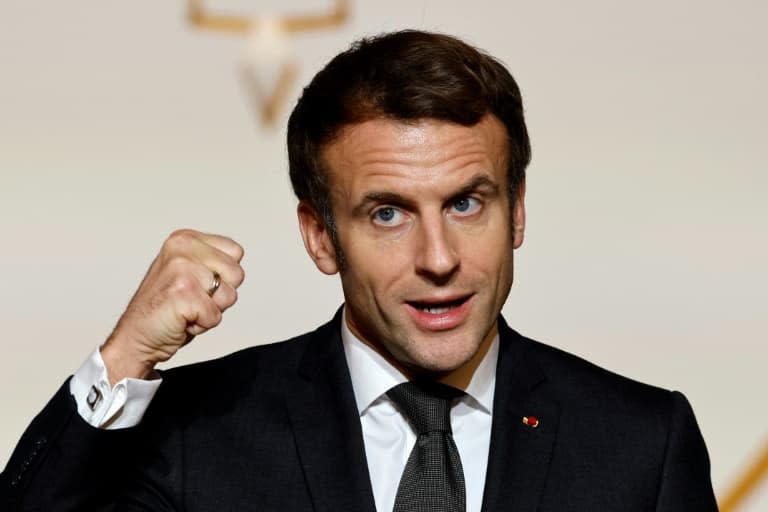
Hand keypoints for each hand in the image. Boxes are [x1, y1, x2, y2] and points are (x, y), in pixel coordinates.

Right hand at [100, 229, 244, 383]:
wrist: (135, 336)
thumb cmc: (165, 308)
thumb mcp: (189, 271)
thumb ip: (213, 262)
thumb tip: (237, 262)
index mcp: (185, 239)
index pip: (235, 252)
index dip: (224, 275)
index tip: (198, 284)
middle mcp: (182, 248)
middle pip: (237, 274)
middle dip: (220, 294)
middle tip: (192, 299)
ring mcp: (182, 270)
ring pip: (229, 296)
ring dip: (211, 310)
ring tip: (186, 308)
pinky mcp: (184, 294)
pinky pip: (216, 316)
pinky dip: (202, 325)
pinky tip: (181, 319)